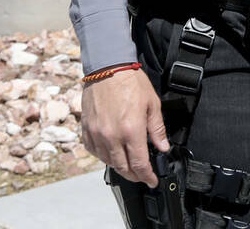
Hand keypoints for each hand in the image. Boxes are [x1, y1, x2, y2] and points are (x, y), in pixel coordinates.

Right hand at [80, 68, 169, 186]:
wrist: (107, 68)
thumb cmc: (130, 82)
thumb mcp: (152, 104)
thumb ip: (157, 129)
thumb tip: (162, 147)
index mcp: (131, 131)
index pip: (140, 163)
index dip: (147, 176)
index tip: (152, 180)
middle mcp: (112, 136)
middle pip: (123, 167)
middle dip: (134, 175)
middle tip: (142, 176)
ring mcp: (97, 134)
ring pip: (108, 162)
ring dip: (120, 166)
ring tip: (129, 165)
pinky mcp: (87, 130)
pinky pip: (94, 151)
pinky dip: (104, 156)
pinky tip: (111, 153)